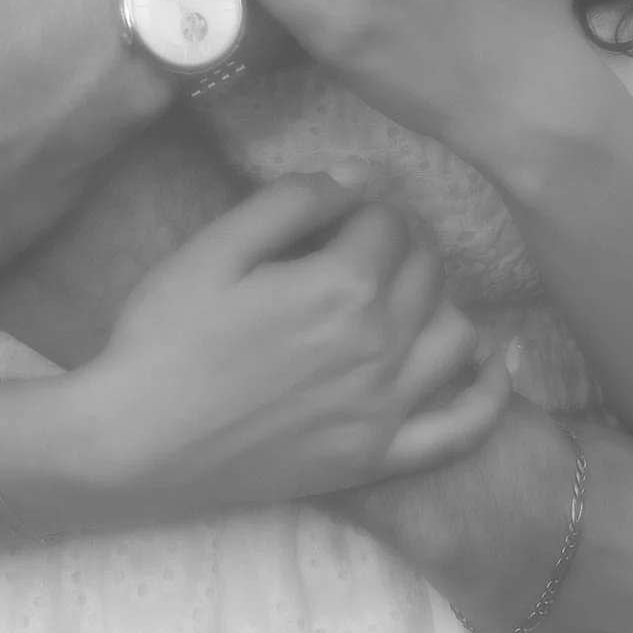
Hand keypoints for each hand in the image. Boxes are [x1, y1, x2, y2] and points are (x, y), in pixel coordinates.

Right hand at [83, 173, 511, 521]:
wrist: (134, 441)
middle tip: (366, 242)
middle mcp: (379, 347)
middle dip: (404, 243)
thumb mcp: (215, 248)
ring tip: (402, 293)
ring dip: (440, 302)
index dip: (367, 206)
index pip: (390, 222)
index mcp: (341, 287)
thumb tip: (363, 174)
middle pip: (427, 271)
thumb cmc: (163, 336)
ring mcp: (383, 410)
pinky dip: (491, 395)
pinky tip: (498, 362)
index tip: (340, 210)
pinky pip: (462, 429)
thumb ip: (295, 202)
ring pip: (457, 336)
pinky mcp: (376, 458)